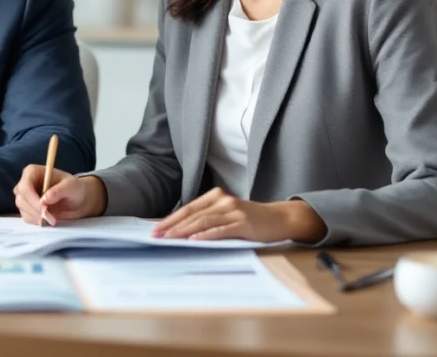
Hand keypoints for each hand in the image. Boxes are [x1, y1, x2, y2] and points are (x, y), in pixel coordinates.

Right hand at [13, 165, 106, 225]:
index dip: (32, 199)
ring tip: (52, 220)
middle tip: (51, 219)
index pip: (25, 186)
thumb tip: (44, 199)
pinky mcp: (28, 208)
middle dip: (35, 210)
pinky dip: (35, 221)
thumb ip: (59, 191)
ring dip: (36, 217)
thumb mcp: (71, 186)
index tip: (45, 209)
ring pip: (22, 209)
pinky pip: (26, 216)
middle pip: (21, 199)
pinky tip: (47, 220)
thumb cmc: (74, 188)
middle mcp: (25, 183)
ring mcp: (25, 196)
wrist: (77, 200)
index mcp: (33, 172)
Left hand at [151, 187, 326, 242]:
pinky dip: (207, 235)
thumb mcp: (226, 215)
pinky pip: (222, 229)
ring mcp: (234, 211)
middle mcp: (222, 200)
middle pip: (193, 214)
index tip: (155, 230)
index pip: (188, 209)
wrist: (280, 218)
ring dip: (185, 231)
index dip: (170, 219)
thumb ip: (208, 219)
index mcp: (215, 197)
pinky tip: (195, 240)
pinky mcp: (244, 223)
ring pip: (204, 221)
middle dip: (172, 226)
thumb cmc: (250, 220)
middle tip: (157, 236)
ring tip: (170, 239)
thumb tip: (181, 233)